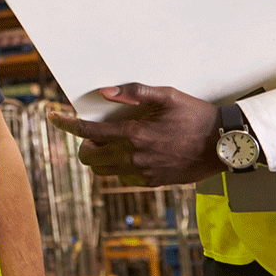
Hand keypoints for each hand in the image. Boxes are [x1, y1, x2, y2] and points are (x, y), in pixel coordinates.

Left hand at [48, 83, 224, 186]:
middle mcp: (134, 157)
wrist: (223, 146)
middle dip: (83, 144)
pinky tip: (132, 152)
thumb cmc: (197, 116)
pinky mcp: (152, 183)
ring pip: (103, 171)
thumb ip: (135, 92)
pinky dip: (119, 166)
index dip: (65, 123)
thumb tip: (105, 92)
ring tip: (111, 142)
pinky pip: (123, 178)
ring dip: (100, 157)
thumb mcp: (169, 96)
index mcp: (135, 134)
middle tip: (94, 131)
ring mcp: (143, 173)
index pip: (88, 131)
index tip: (52, 115)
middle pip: (88, 157)